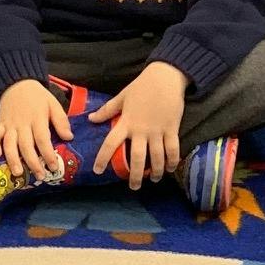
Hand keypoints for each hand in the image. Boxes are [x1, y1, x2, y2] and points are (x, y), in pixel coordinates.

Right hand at [0, 79, 72, 180]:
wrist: (16, 83)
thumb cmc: (37, 97)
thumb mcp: (53, 104)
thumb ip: (61, 120)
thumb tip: (69, 138)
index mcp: (37, 118)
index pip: (43, 139)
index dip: (48, 154)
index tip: (54, 166)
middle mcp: (22, 124)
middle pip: (26, 145)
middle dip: (33, 162)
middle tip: (40, 176)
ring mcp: (9, 125)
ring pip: (9, 144)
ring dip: (13, 159)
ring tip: (18, 172)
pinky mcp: (0, 124)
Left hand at [89, 62, 187, 187]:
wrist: (166, 77)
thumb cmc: (142, 86)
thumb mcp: (122, 97)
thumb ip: (107, 110)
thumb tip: (91, 119)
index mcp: (126, 122)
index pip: (110, 143)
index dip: (103, 158)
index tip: (98, 171)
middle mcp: (141, 130)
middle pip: (137, 158)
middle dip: (135, 175)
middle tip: (133, 187)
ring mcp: (158, 131)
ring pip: (157, 157)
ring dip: (156, 171)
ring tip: (155, 180)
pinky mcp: (172, 128)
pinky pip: (173, 149)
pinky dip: (173, 160)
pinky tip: (171, 169)